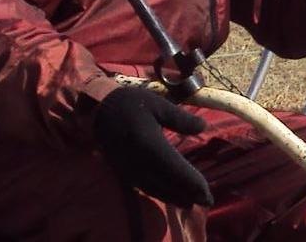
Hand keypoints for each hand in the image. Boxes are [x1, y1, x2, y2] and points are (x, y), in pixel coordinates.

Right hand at [94, 86, 212, 207]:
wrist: (98, 108)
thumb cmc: (130, 102)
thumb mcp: (158, 104)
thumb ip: (181, 119)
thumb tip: (203, 127)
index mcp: (151, 144)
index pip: (177, 170)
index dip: (193, 184)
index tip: (208, 193)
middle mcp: (140, 162)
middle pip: (168, 185)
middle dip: (188, 194)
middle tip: (206, 201)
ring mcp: (130, 169)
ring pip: (156, 189)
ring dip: (174, 197)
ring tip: (189, 202)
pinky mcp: (123, 171)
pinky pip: (144, 187)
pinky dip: (159, 193)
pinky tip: (167, 193)